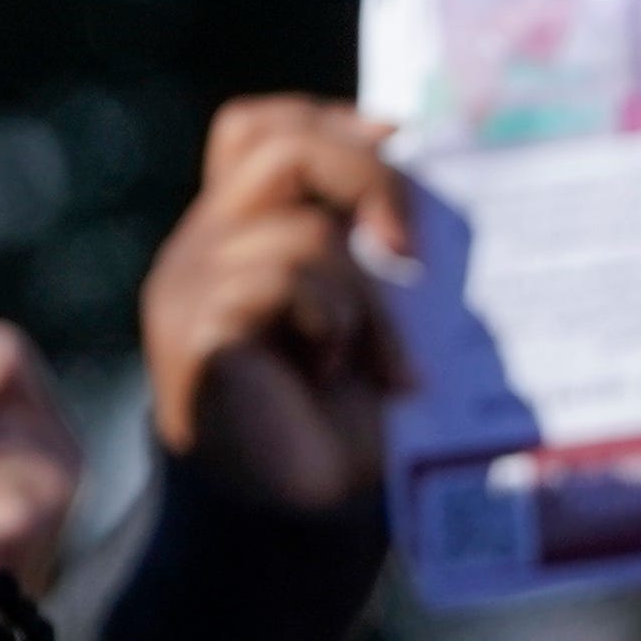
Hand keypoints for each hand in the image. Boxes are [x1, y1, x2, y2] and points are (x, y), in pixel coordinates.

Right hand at [140, 94, 420, 515]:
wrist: (300, 519)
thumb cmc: (346, 417)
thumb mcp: (373, 312)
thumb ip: (378, 248)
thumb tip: (447, 177)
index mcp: (245, 230)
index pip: (257, 130)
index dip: (328, 121)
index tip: (401, 137)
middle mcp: (206, 246)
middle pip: (277, 144)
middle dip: (365, 177)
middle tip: (414, 248)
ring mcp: (193, 287)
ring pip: (300, 230)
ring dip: (367, 297)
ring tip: (386, 366)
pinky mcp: (197, 333)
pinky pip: (279, 284)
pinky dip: (333, 322)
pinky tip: (338, 371)